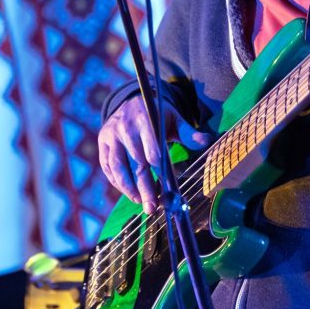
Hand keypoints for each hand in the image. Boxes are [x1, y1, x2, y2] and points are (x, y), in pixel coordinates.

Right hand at [98, 96, 209, 212]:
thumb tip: (206, 140)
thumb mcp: (174, 119)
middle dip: (144, 187)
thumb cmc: (157, 116)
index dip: (159, 171)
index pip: (152, 150)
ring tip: (139, 202)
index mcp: (146, 120)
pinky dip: (116, 181)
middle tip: (152, 207)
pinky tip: (128, 192)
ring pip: (117, 166)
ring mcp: (111, 135)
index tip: (166, 190)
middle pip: (136, 162)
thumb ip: (189, 132)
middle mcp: (126, 128)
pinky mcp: (102, 142)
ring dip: (128, 187)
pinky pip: (107, 166)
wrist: (131, 101)